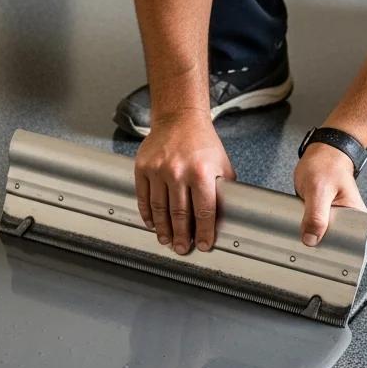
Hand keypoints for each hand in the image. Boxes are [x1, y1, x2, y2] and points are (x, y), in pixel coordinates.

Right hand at [134, 109, 235, 253]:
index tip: (203, 244)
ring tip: (166, 240)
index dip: (204, 232)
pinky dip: (148, 214)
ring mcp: (158, 170)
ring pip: (159, 209)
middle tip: (181, 249)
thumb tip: (223, 216)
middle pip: (180, 214)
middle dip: (182, 236)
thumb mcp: (221, 164)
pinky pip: (144, 198)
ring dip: (164, 229)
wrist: (179, 118)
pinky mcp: (143, 168)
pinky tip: (153, 224)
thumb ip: (223, 190)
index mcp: (201, 172)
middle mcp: (178, 172)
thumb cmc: (202, 142)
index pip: (204, 211)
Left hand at [293, 143, 366, 245]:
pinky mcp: (321, 215)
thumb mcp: (319, 189)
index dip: (336, 253)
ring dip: (310, 240)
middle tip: (306, 251)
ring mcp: (333, 217)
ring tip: (300, 243)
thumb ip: (316, 214)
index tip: (321, 260)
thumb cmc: (327, 164)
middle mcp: (347, 218)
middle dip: (320, 248)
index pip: (351, 244)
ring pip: (322, 237)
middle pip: (334, 243)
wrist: (322, 152)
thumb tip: (311, 239)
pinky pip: (313, 228)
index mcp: (356, 215)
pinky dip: (306, 231)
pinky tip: (298, 234)